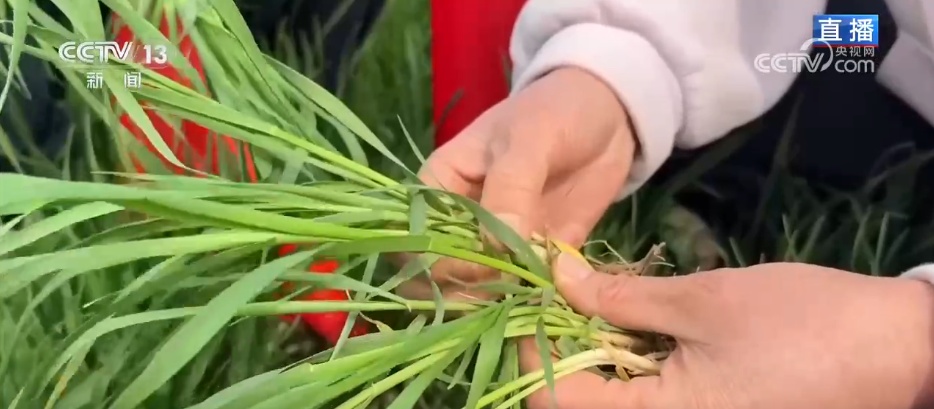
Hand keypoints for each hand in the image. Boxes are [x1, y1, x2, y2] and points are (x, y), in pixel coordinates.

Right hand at [397, 67, 636, 300]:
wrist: (610, 111)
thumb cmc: (555, 111)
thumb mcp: (530, 139)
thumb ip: (511, 188)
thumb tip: (495, 248)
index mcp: (440, 188)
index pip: (417, 239)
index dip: (437, 263)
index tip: (477, 268)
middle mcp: (462, 223)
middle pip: (443, 275)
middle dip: (467, 293)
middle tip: (507, 294)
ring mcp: (499, 244)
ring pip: (483, 290)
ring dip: (503, 305)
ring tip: (531, 305)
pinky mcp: (539, 259)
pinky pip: (530, 291)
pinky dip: (539, 303)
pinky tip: (554, 307)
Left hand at [522, 255, 933, 408]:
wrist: (896, 351)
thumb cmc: (802, 325)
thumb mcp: (702, 302)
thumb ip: (619, 298)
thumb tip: (555, 277)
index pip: (558, 399)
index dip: (529, 348)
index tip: (523, 294)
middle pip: (581, 399)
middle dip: (558, 341)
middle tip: (553, 283)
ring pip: (612, 394)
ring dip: (591, 344)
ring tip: (584, 288)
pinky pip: (647, 391)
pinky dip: (628, 353)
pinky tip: (626, 312)